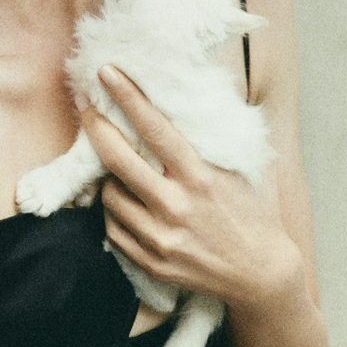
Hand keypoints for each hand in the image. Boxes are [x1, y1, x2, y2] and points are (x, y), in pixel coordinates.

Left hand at [81, 66, 301, 310]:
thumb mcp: (231, 172)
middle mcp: (176, 206)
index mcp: (200, 177)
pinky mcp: (151, 262)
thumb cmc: (248, 215)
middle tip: (86, 108)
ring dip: (109, 177)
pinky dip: (116, 212)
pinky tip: (127, 203)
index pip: (154, 127)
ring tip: (119, 169)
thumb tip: (165, 109)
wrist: (260, 274)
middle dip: (96, 127)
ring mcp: (161, 238)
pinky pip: (113, 228)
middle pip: (117, 160)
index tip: (106, 72)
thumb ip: (198, 146)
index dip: (126, 96)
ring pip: (110, 195)